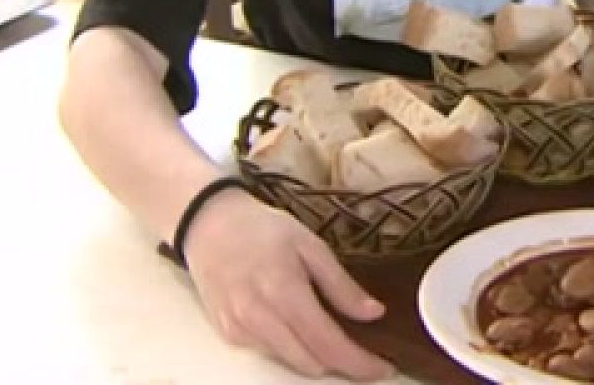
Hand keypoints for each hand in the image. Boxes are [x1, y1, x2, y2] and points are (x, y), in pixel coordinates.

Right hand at [183, 189, 392, 381]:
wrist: (209, 225)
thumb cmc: (263, 229)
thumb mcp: (309, 245)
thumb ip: (341, 284)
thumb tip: (374, 314)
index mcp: (284, 292)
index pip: (328, 343)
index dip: (359, 362)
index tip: (385, 368)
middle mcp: (259, 318)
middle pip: (312, 362)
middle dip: (342, 363)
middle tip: (365, 352)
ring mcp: (240, 329)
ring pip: (291, 362)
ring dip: (317, 357)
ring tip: (333, 336)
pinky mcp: (229, 334)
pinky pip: (269, 353)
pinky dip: (291, 348)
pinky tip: (297, 326)